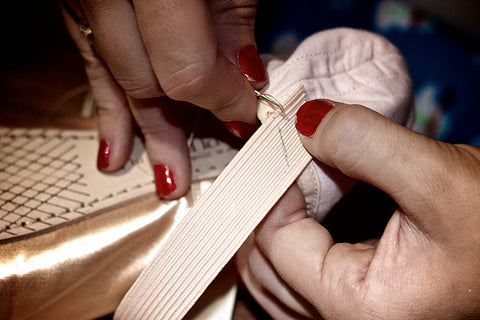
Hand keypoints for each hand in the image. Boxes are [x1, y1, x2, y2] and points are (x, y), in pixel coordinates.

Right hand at [59, 0, 265, 197]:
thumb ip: (234, 27)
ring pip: (119, 82)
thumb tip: (247, 84)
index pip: (187, 71)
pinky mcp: (77, 10)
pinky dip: (110, 109)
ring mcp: (86, 2)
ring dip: (147, 133)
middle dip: (183, 124)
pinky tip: (112, 153)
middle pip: (146, 84)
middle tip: (209, 156)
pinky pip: (94, 68)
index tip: (245, 112)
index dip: (222, 99)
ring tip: (167, 178)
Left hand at [237, 100, 479, 318]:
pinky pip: (295, 279)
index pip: (275, 244)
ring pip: (274, 277)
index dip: (272, 190)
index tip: (284, 151)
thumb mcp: (438, 178)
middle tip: (286, 165)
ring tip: (295, 185)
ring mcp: (345, 317)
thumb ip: (364, 142)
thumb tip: (305, 121)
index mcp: (358, 308)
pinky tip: (306, 210)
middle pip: (264, 266)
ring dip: (274, 227)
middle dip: (268, 208)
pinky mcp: (353, 302)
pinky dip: (291, 241)